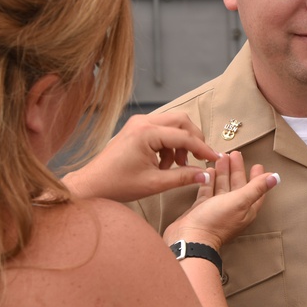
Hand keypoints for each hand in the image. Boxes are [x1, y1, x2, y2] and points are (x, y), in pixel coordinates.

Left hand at [64, 113, 221, 202]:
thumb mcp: (154, 183)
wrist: (91, 185)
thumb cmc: (117, 184)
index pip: (184, 136)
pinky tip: (164, 164)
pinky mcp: (136, 128)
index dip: (203, 148)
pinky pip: (162, 129)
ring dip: (180, 142)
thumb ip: (183, 177)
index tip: (214, 159)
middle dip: (193, 139)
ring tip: (176, 166)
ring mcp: (138, 123)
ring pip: (172, 123)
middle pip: (181, 120)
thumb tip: (206, 175)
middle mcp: (143, 121)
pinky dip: (169, 144)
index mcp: (146, 133)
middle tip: (198, 159)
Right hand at [164, 151, 279, 250]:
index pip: (255, 190)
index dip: (257, 178)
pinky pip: (208, 190)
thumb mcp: (240, 201)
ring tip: (221, 157)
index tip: (257, 165)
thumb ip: (257, 188)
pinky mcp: (202, 208)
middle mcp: (232, 209)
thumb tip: (276, 177)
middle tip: (235, 154)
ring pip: (222, 186)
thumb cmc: (216, 221)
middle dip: (237, 169)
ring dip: (223, 172)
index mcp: (245, 209)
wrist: (191, 237)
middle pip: (237, 185)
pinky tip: (209, 170)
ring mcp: (217, 208)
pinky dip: (209, 180)